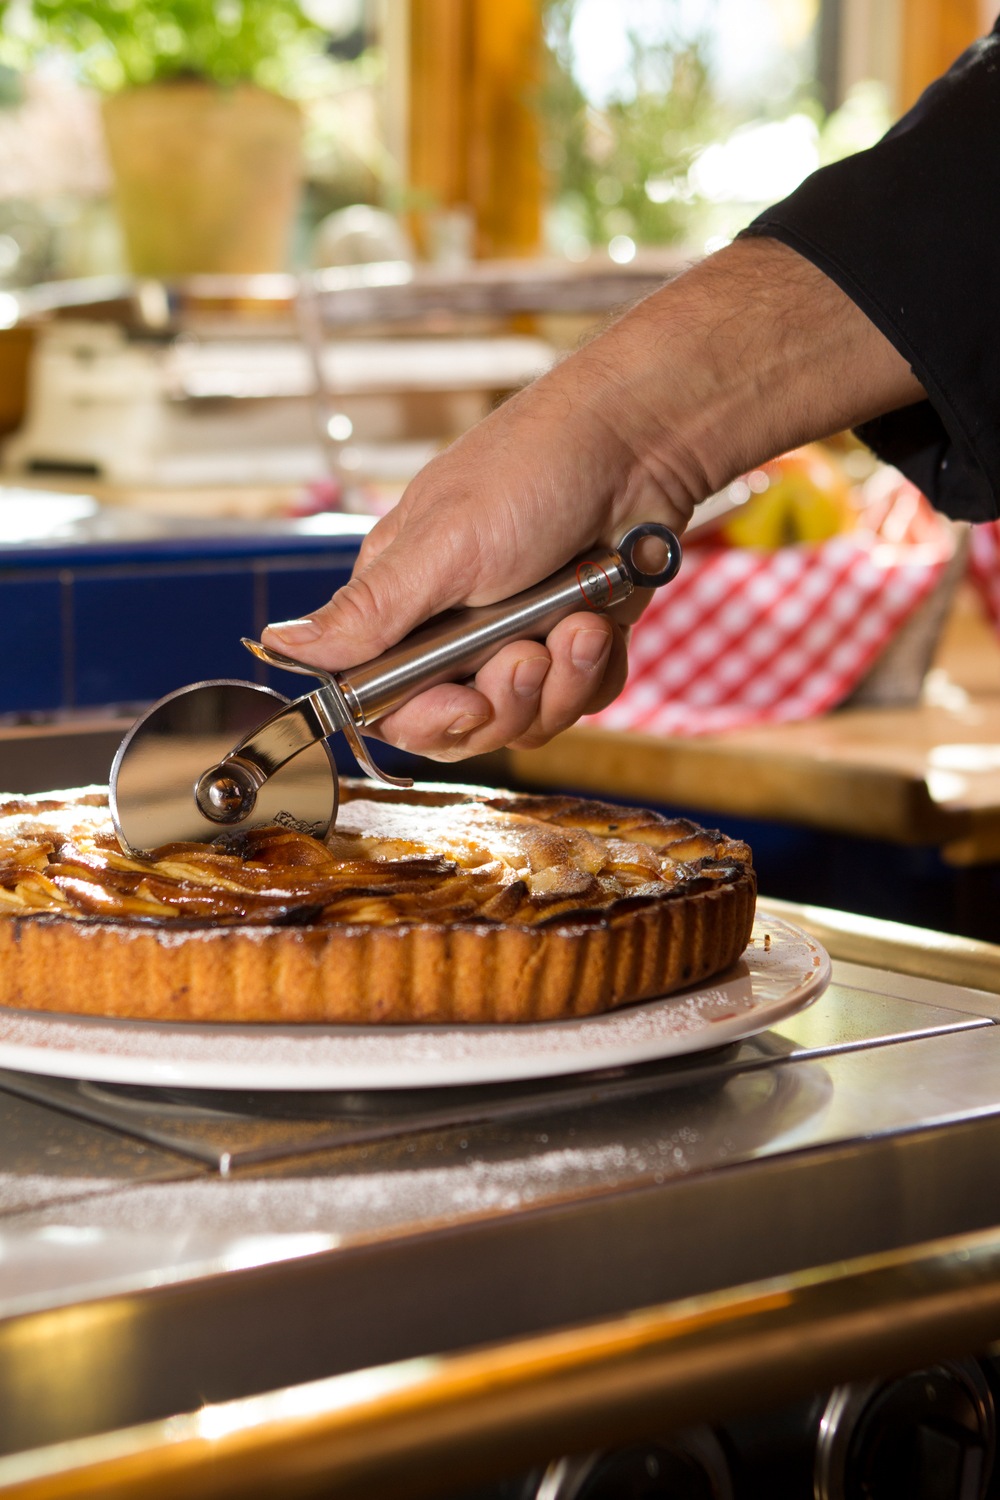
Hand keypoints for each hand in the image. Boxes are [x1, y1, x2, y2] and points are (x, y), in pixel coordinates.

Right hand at [263, 238, 922, 758]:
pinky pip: (584, 698)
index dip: (426, 718)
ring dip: (560, 680)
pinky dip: (598, 670)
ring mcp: (523, 631)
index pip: (388, 704)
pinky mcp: (581, 635)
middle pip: (466, 726)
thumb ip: (364, 614)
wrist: (647, 434)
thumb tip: (278, 654)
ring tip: (579, 617)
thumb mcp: (439, 545)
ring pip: (532, 720)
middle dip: (507, 699)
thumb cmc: (533, 470)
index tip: (458, 694)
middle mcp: (462, 622)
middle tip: (533, 648)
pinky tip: (606, 617)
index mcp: (407, 601)